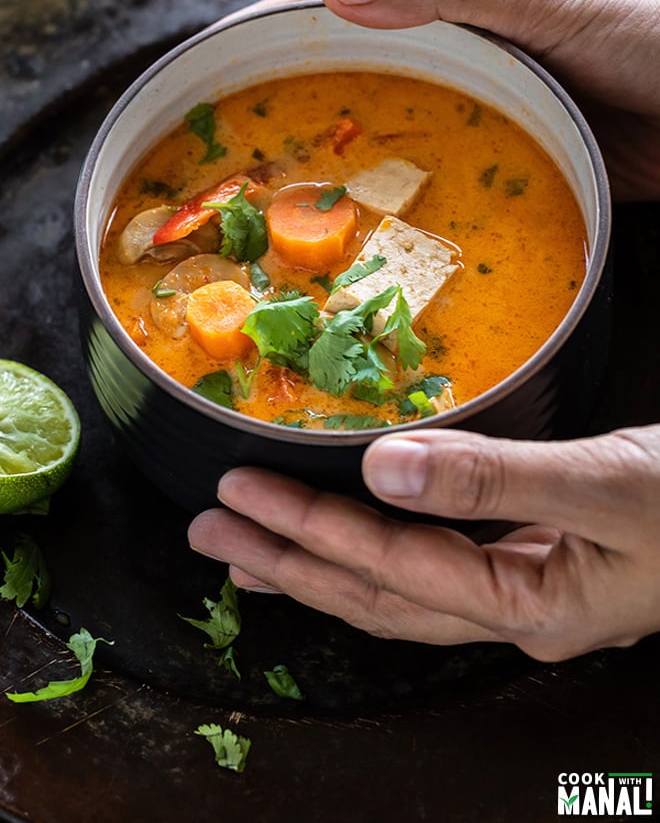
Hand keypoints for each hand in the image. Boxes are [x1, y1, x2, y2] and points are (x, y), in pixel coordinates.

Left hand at [188, 424, 659, 660]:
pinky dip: (375, 549)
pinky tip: (352, 533)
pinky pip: (429, 565)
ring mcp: (523, 593)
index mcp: (529, 606)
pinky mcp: (532, 563)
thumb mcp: (605, 484)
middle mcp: (515, 612)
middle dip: (288, 564)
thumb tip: (386, 467)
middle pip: (376, 597)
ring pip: (397, 588)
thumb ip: (496, 478)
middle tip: (212, 535)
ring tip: (250, 547)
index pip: (392, 571)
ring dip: (320, 563)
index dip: (312, 531)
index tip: (242, 497)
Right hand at [251, 0, 659, 200]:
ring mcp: (482, 100)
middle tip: (236, 140)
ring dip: (345, 153)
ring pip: (395, 123)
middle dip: (300, 94)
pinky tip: (367, 222)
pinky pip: (441, 174)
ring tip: (280, 194)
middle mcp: (463, 41)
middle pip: (362, 65)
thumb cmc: (650, 27)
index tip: (220, 53)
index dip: (281, 21)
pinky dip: (402, 192)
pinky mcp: (506, 152)